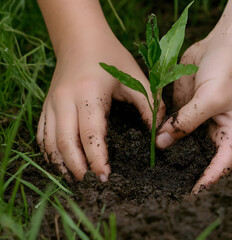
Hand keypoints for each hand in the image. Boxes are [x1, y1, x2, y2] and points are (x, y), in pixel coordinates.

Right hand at [37, 35, 164, 181]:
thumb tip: (157, 131)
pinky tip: (61, 162)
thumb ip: (149, 104)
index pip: (90, 133)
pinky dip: (49, 152)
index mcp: (88, 92)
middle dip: (79, 167)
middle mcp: (65, 100)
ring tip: (77, 178)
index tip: (106, 176)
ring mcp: (52, 103)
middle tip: (93, 183)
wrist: (81, 38)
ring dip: (61, 164)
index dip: (97, 158)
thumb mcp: (135, 77)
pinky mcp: (47, 105)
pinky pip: (42, 134)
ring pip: (49, 142)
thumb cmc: (110, 57)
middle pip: (66, 143)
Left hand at [156, 38, 231, 192]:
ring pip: (184, 139)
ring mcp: (200, 117)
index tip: (190, 193)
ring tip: (153, 164)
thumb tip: (160, 142)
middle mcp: (216, 128)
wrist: (224, 42)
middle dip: (186, 165)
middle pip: (201, 154)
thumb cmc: (229, 71)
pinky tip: (151, 138)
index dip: (208, 180)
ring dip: (171, 148)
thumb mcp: (210, 100)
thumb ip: (185, 122)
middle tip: (165, 181)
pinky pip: (174, 123)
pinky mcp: (187, 106)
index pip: (222, 164)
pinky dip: (165, 131)